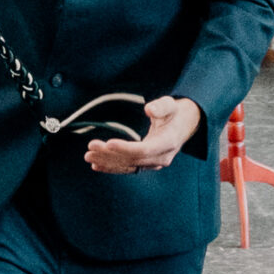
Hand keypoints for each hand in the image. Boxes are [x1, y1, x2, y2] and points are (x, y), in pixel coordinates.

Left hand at [85, 94, 200, 174]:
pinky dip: (112, 168)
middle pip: (132, 159)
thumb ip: (161, 106)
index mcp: (168, 142)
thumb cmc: (175, 113)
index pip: (145, 149)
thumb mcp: (171, 105)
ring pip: (128, 165)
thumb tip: (149, 109)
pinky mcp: (147, 164)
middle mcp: (161, 157)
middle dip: (110, 154)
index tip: (109, 143)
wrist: (185, 125)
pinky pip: (128, 168)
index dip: (126, 148)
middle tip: (91, 147)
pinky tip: (97, 166)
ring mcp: (154, 163)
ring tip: (89, 157)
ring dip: (107, 162)